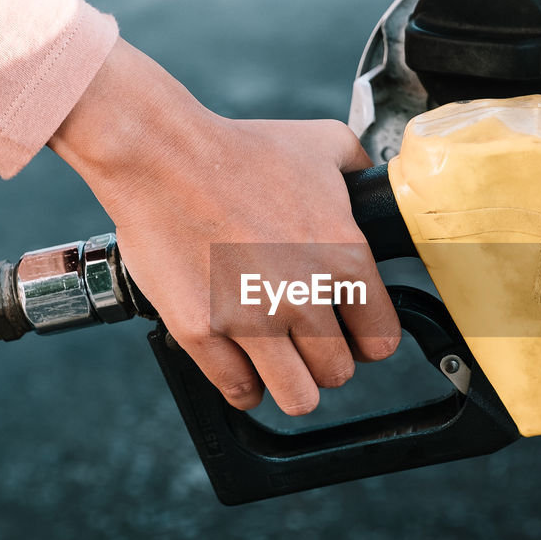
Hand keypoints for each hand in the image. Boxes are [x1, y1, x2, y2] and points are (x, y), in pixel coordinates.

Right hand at [52, 40, 400, 415]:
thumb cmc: (238, 148)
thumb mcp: (323, 142)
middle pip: (337, 373)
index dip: (364, 338)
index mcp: (343, 257)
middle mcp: (304, 295)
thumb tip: (372, 182)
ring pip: (297, 397)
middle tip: (304, 340)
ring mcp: (252, 319)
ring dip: (290, 383)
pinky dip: (243, 385)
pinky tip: (240, 363)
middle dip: (323, 360)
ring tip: (278, 362)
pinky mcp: (202, 332)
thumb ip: (359, 168)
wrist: (160, 154)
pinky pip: (240, 391)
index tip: (347, 331)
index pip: (380, 340)